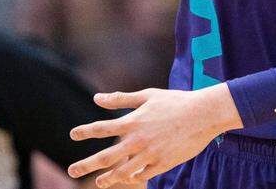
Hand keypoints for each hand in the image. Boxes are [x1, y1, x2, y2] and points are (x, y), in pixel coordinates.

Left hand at [67, 85, 242, 187]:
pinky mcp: (162, 164)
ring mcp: (149, 154)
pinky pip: (143, 175)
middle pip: (106, 156)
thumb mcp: (148, 96)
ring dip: (108, 178)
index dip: (85, 131)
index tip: (73, 134)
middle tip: (72, 171)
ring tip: (98, 183)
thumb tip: (97, 98)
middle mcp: (137, 140)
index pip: (102, 128)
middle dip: (86, 165)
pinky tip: (128, 178)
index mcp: (132, 122)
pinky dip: (134, 177)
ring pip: (123, 171)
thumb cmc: (176, 102)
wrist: (203, 115)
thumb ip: (122, 98)